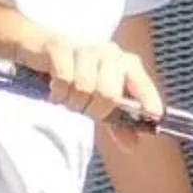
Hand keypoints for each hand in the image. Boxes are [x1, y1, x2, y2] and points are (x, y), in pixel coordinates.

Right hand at [18, 22, 163, 124]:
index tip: (154, 117)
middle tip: (83, 108)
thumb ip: (117, 122)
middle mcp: (111, 53)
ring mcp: (86, 48)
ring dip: (73, 102)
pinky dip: (59, 93)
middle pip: (109, 94)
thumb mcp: (98, 98)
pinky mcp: (60, 47)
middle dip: (94, 110)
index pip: (143, 85)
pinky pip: (64, 79)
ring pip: (85, 88)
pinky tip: (57, 91)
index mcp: (126, 64)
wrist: (37, 46)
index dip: (150, 101)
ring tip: (68, 98)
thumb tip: (133, 146)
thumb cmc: (75, 74)